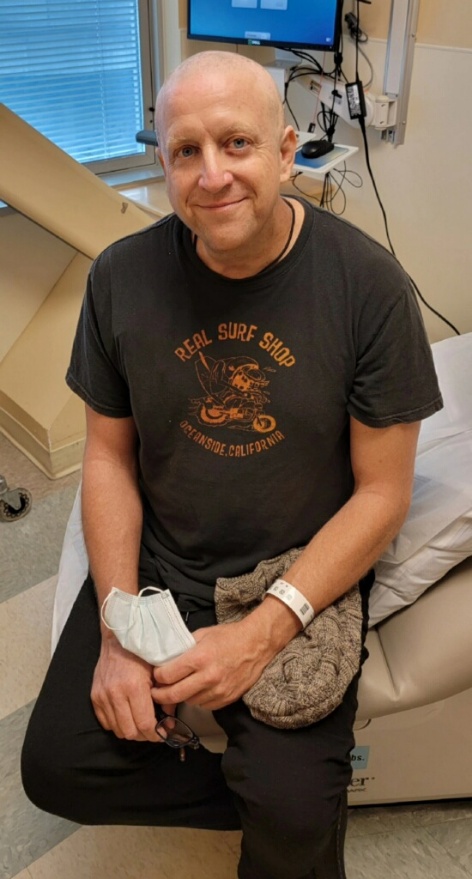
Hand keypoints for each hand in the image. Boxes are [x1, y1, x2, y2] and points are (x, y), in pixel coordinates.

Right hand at [91, 635, 174, 741]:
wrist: (117, 639)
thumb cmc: (141, 652)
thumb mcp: (159, 671)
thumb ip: (166, 695)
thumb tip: (171, 719)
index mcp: (134, 686)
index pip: (145, 724)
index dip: (156, 734)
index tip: (163, 734)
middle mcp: (116, 693)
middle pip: (130, 732)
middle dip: (144, 735)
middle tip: (154, 730)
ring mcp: (103, 696)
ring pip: (118, 730)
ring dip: (131, 731)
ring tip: (141, 724)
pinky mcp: (94, 697)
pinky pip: (106, 723)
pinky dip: (117, 724)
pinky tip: (127, 716)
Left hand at [152, 617, 281, 710]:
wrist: (257, 645)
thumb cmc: (229, 636)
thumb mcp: (203, 634)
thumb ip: (184, 648)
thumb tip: (166, 659)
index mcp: (199, 658)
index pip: (167, 676)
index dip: (157, 677)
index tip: (155, 675)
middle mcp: (208, 677)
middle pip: (174, 695)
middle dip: (160, 695)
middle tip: (156, 692)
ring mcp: (218, 691)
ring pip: (188, 702)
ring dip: (181, 697)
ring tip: (180, 687)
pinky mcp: (227, 699)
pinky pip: (204, 706)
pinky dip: (197, 700)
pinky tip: (198, 689)